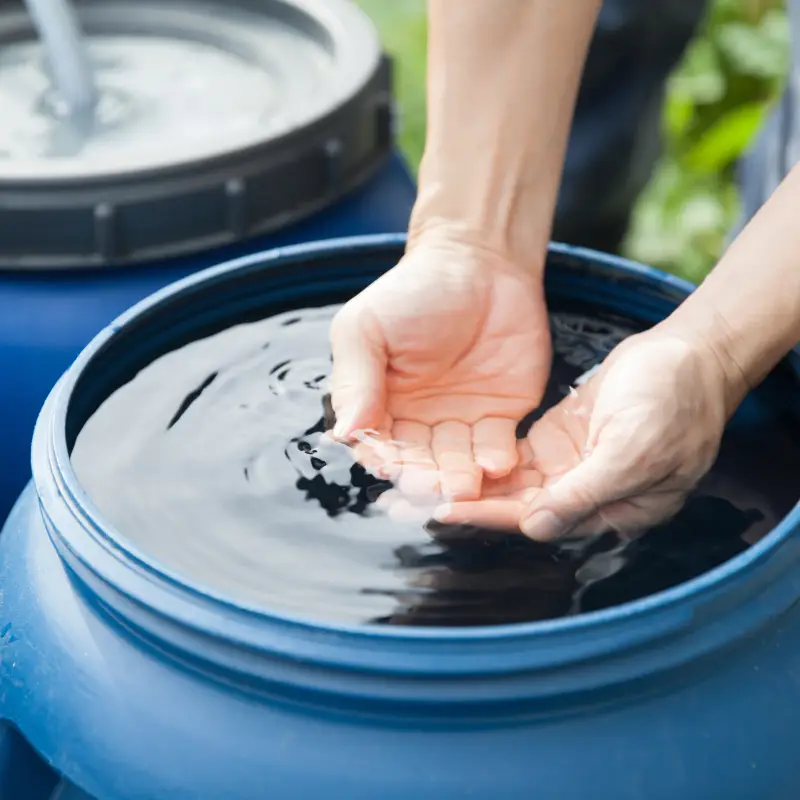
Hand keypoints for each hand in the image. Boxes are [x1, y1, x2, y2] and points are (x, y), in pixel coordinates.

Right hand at [329, 234, 550, 500]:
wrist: (480, 261)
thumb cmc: (414, 290)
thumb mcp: (367, 327)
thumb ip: (355, 379)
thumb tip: (343, 432)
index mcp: (380, 404)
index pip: (378, 444)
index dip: (384, 458)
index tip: (391, 468)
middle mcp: (419, 421)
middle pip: (419, 462)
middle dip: (425, 478)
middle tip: (434, 489)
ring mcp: (461, 421)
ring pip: (457, 463)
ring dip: (460, 478)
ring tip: (466, 485)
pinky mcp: (501, 416)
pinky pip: (497, 447)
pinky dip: (497, 461)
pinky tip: (498, 466)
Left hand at [433, 329, 731, 538]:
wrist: (690, 354)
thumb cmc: (674, 401)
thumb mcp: (634, 449)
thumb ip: (585, 492)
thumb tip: (536, 528)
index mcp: (611, 509)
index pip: (540, 519)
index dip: (491, 516)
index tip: (445, 512)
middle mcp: (586, 496)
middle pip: (519, 507)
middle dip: (470, 504)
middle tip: (417, 500)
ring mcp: (571, 467)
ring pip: (514, 485)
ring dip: (472, 484)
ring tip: (424, 481)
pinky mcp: (560, 441)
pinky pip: (518, 458)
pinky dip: (488, 460)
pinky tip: (451, 456)